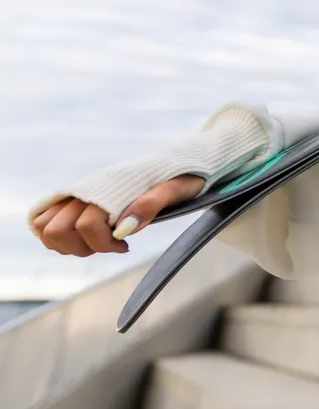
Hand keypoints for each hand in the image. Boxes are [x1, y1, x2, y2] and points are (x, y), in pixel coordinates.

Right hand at [31, 174, 205, 256]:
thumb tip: (123, 229)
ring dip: (66, 244)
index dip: (104, 245)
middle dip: (81, 248)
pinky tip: (83, 238)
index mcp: (110, 189)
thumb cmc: (181, 176)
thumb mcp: (177, 189)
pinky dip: (56, 235)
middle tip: (109, 246)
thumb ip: (150, 204)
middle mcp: (87, 190)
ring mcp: (78, 194)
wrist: (178, 160)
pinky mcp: (76, 198)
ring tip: (96, 243)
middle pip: (56, 230)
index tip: (126, 246)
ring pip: (45, 226)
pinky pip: (46, 218)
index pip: (86, 226)